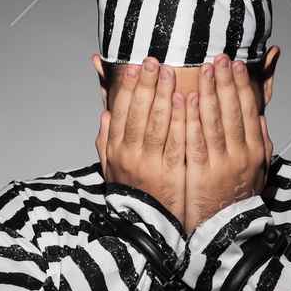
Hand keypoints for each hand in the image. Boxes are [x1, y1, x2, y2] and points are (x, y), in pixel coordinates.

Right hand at [95, 56, 185, 222]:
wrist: (146, 229)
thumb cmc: (133, 196)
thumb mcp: (111, 169)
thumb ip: (106, 141)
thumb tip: (105, 114)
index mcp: (116, 151)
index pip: (120, 113)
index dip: (127, 88)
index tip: (134, 68)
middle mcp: (130, 155)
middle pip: (138, 113)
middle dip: (146, 84)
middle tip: (153, 61)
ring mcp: (150, 164)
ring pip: (156, 123)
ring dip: (163, 94)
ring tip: (169, 71)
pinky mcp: (171, 173)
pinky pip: (175, 140)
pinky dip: (179, 118)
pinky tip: (186, 99)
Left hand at [183, 54, 272, 234]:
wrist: (225, 232)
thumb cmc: (237, 200)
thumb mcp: (259, 173)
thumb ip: (261, 144)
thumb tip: (260, 118)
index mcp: (255, 152)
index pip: (249, 112)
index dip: (242, 86)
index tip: (236, 65)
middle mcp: (241, 156)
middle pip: (233, 111)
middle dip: (226, 82)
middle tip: (219, 58)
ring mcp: (221, 164)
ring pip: (214, 122)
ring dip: (209, 93)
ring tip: (203, 70)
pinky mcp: (201, 174)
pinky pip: (195, 141)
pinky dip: (191, 119)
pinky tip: (187, 99)